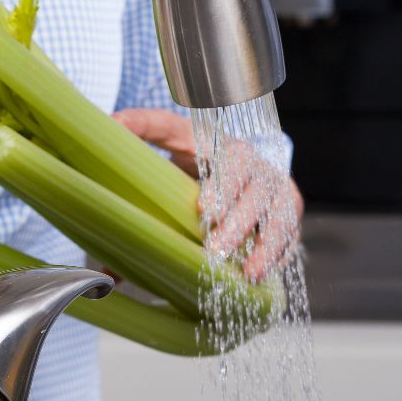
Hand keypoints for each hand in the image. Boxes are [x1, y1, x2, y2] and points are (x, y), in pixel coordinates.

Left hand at [114, 107, 304, 277]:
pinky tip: (263, 278)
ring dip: (266, 248)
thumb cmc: (198, 150)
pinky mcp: (287, 216)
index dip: (222, 187)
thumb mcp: (172, 133)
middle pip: (257, 196)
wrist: (235, 161)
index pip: (233, 164)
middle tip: (216, 250)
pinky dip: (279, 257)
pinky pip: (290, 238)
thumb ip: (143, 126)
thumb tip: (111, 122)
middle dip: (238, 225)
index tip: (203, 209)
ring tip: (250, 274)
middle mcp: (261, 169)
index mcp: (232, 148)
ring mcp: (279, 193)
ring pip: (281, 218)